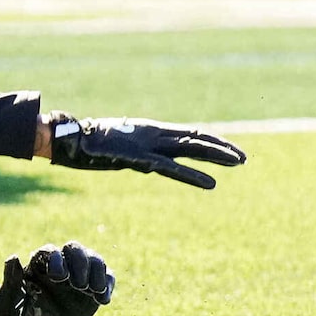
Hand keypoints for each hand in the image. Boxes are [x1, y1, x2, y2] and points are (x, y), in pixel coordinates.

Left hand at [0, 241, 112, 315]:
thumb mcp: (8, 303)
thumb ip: (12, 281)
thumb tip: (14, 257)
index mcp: (38, 265)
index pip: (50, 252)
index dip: (56, 261)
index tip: (59, 277)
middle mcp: (61, 265)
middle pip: (75, 250)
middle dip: (80, 263)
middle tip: (80, 285)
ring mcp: (78, 276)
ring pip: (94, 260)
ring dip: (97, 272)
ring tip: (96, 292)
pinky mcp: (92, 290)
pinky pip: (106, 279)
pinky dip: (108, 285)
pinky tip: (103, 300)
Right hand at [43, 114, 247, 188]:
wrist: (70, 139)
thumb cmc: (89, 143)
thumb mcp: (118, 146)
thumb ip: (133, 149)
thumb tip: (140, 156)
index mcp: (152, 131)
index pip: (190, 134)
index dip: (211, 140)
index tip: (230, 148)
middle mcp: (155, 134)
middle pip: (196, 139)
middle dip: (221, 148)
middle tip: (244, 158)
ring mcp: (149, 144)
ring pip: (190, 149)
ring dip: (216, 156)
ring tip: (240, 162)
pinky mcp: (140, 159)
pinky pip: (172, 169)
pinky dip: (193, 176)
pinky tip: (211, 184)